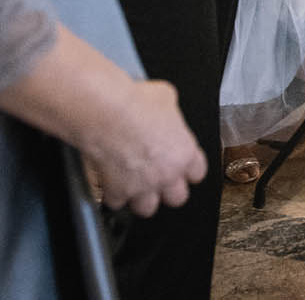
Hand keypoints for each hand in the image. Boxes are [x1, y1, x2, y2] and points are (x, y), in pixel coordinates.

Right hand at [82, 78, 206, 217]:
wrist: (107, 111)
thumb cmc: (135, 101)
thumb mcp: (165, 97)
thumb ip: (170, 113)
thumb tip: (164, 110)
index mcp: (184, 152)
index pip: (197, 173)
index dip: (188, 170)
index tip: (180, 166)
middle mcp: (167, 174)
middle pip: (177, 198)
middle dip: (167, 189)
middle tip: (157, 178)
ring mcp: (143, 186)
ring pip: (148, 208)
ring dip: (140, 197)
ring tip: (133, 184)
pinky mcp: (118, 191)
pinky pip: (116, 202)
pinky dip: (112, 193)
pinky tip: (110, 180)